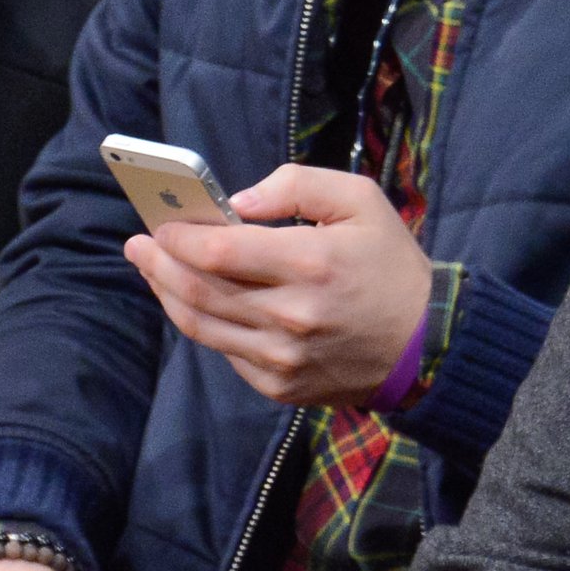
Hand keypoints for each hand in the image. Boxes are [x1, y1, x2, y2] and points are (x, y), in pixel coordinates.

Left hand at [124, 164, 428, 404]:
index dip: (177, 235)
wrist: (430, 346)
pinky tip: (200, 304)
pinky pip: (226, 353)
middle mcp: (291, 315)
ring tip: (155, 271)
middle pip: (196, 288)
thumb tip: (237, 202)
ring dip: (167, 293)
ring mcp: (283, 356)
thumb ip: (297, 185)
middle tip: (140, 245)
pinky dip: (206, 325)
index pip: (216, 249)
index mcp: (311, 263)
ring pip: (200, 324)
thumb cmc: (392, 266)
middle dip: (157, 262)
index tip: (161, 223)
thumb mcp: (362, 201)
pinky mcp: (282, 385)